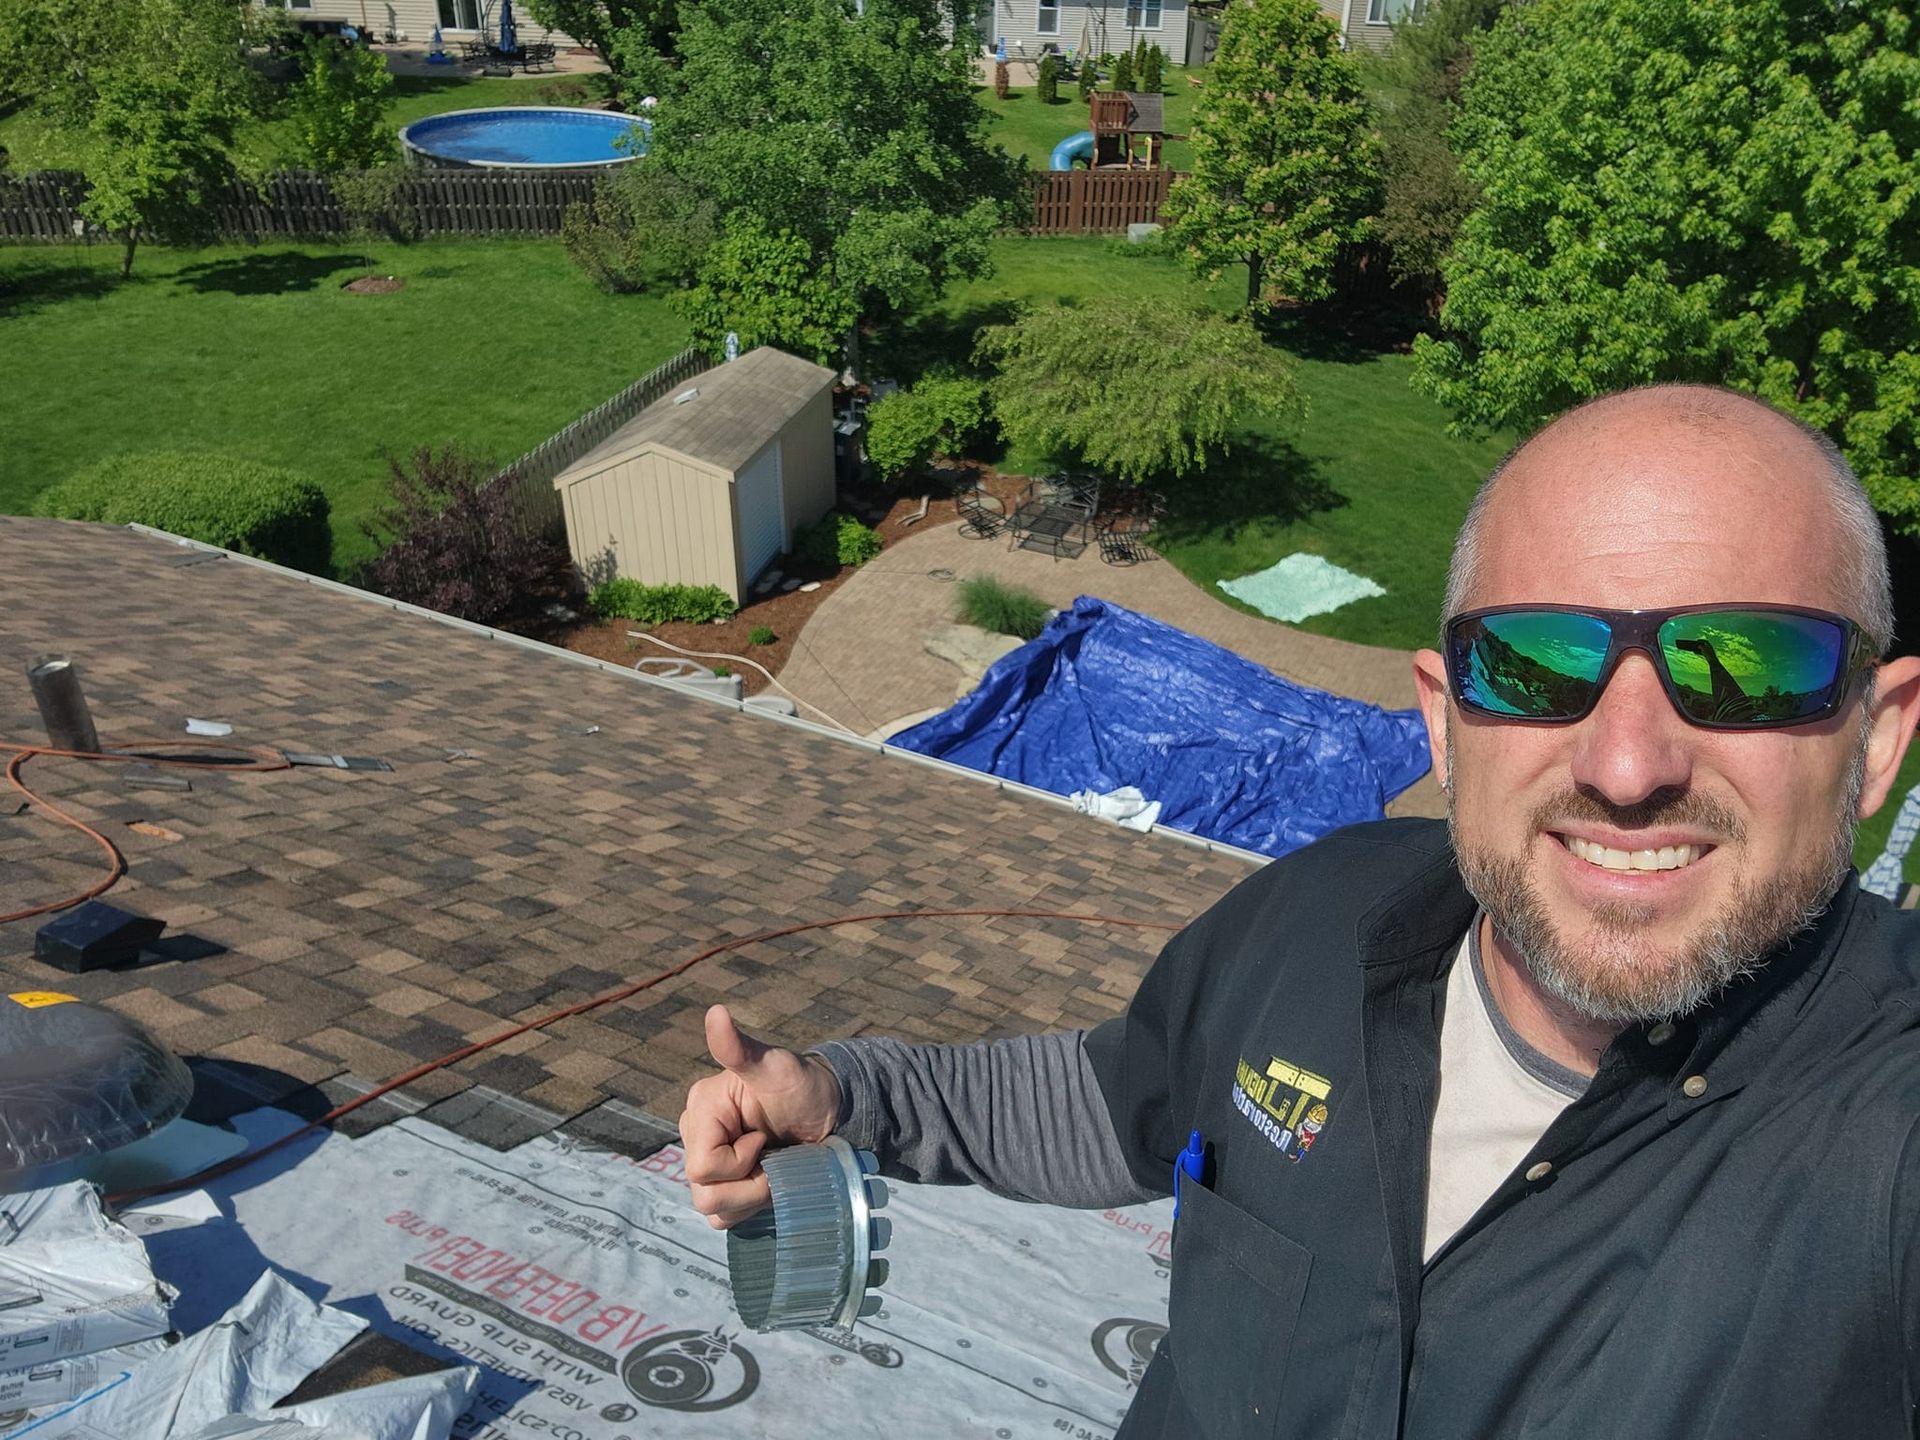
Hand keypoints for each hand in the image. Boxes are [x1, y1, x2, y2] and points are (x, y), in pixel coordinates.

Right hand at [680, 1004, 841, 1228]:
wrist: (825, 1111)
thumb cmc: (802, 1085)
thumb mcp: (776, 1067)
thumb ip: (741, 1048)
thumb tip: (716, 1012)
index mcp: (702, 1110)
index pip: (703, 1166)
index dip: (740, 1162)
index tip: (765, 1138)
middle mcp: (697, 1136)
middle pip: (705, 1192)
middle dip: (748, 1185)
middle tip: (774, 1158)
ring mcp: (708, 1163)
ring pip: (711, 1209)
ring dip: (749, 1199)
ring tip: (772, 1170)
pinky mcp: (723, 1184)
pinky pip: (721, 1216)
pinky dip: (747, 1208)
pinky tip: (767, 1183)